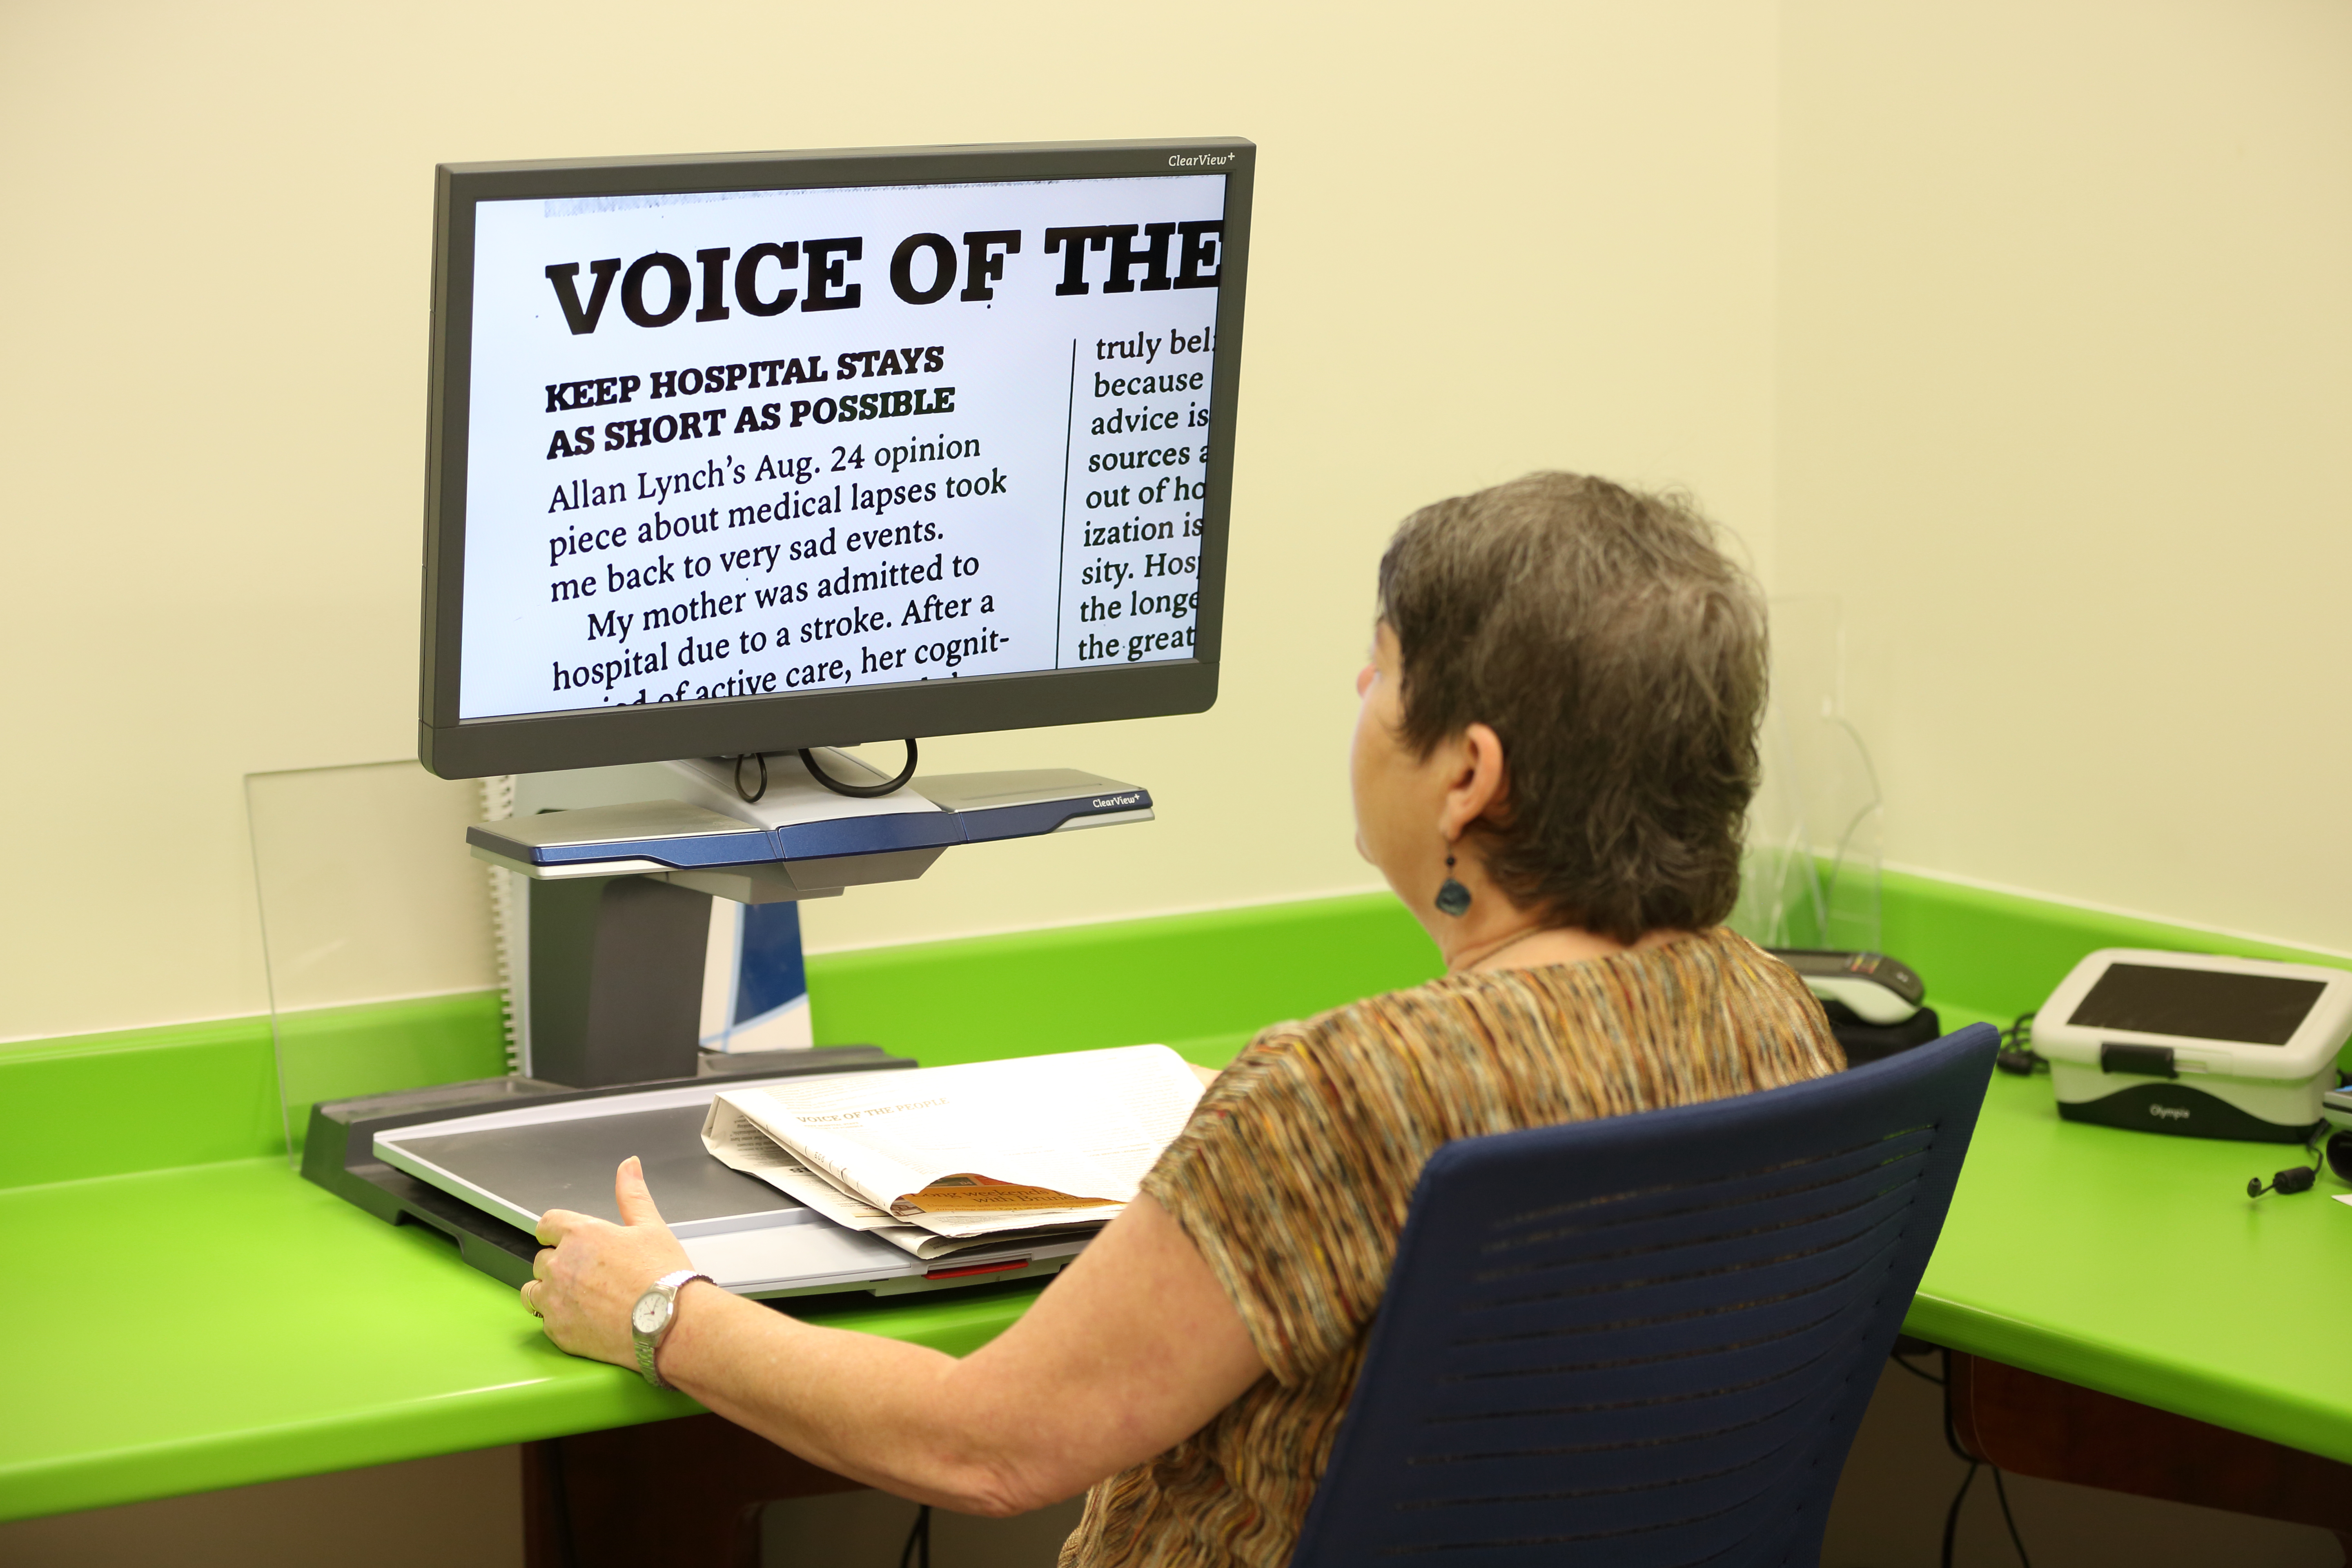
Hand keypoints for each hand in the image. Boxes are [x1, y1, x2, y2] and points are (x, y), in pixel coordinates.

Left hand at [524, 1155, 693, 1366]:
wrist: (671, 1323)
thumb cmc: (663, 1276)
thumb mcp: (651, 1226)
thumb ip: (632, 1194)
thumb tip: (629, 1165)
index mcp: (581, 1234)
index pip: (546, 1224)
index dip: (558, 1232)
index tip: (569, 1241)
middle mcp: (561, 1265)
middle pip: (542, 1259)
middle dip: (561, 1264)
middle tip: (592, 1275)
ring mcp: (555, 1300)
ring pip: (533, 1291)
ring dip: (550, 1291)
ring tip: (581, 1299)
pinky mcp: (558, 1331)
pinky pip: (544, 1321)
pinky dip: (560, 1320)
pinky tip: (586, 1320)